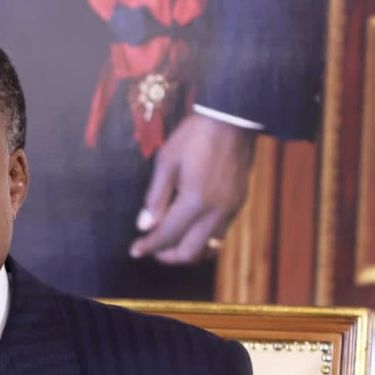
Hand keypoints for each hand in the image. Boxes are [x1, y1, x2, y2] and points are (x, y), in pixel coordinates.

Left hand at [129, 113, 259, 263]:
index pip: (168, 235)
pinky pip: (220, 234)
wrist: (233, 119)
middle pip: (190, 252)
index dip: (149, 246)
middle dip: (168, 255)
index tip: (135, 251)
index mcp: (196, 200)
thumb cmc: (195, 136)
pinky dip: (203, 239)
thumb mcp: (167, 161)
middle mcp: (216, 211)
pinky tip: (190, 229)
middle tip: (152, 247)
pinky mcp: (239, 204)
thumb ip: (156, 197)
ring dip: (187, 250)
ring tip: (170, 241)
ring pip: (209, 247)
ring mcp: (231, 209)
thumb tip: (144, 226)